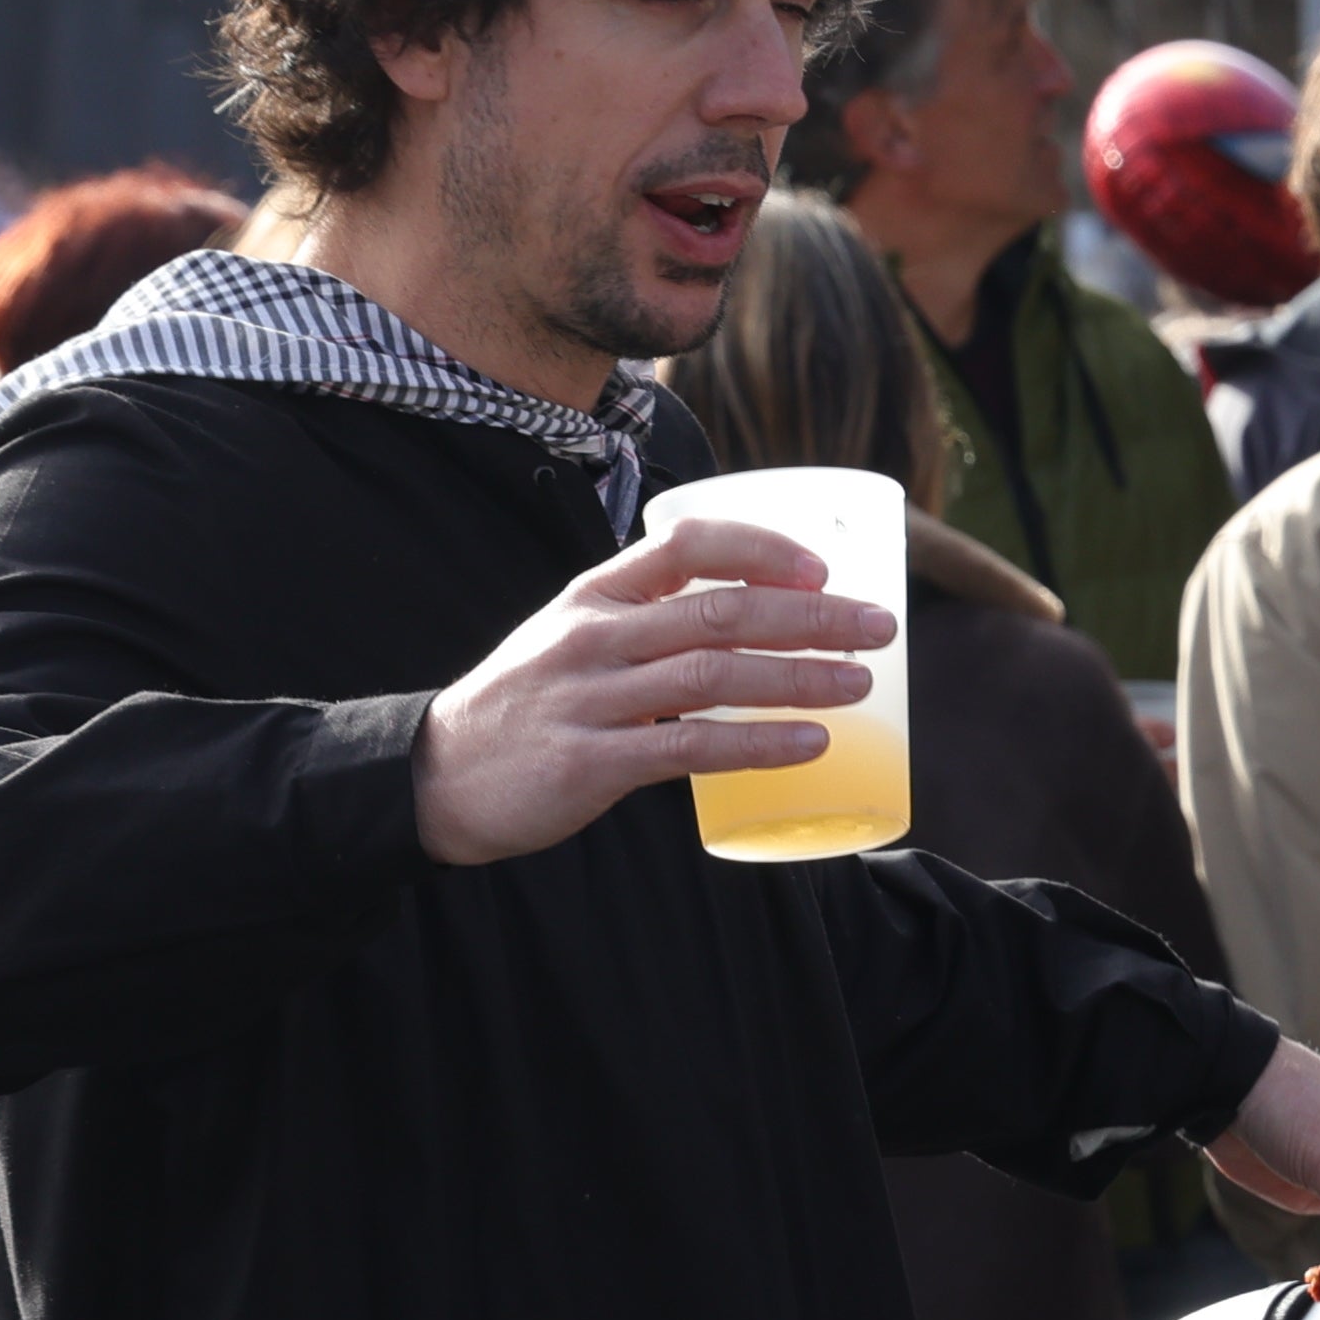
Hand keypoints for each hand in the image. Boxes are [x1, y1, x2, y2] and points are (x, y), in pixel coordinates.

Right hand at [412, 517, 892, 867]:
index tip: (822, 566)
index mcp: (596, 594)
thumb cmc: (527, 704)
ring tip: (860, 683)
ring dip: (799, 678)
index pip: (686, 543)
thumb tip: (746, 615)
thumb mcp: (574, 637)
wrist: (438, 775)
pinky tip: (809, 745)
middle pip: (721, 611)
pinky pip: (688, 748)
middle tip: (881, 626)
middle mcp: (595, 635)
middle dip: (812, 616)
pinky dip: (756, 745)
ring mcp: (591, 698)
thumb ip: (646, 619)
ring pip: (714, 676)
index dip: (761, 548)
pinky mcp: (590, 762)